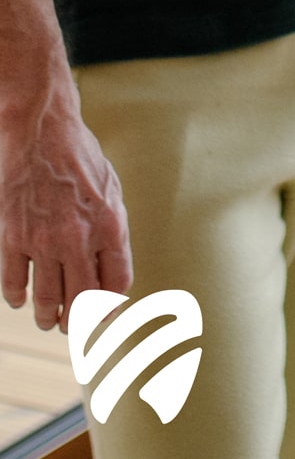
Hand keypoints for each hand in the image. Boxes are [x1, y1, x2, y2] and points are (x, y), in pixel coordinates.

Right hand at [1, 94, 131, 332]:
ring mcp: (44, 240)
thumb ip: (111, 232)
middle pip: (83, 300)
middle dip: (79, 322)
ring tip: (48, 322)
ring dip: (48, 318)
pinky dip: (17, 297)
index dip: (111, 307)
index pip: (117, 284)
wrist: (43, 132)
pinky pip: (14, 282)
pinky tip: (19, 300)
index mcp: (111, 226)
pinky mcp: (14, 236)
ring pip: (47, 300)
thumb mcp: (111, 191)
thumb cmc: (82, 159)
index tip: (104, 315)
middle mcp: (79, 238)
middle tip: (72, 327)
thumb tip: (111, 272)